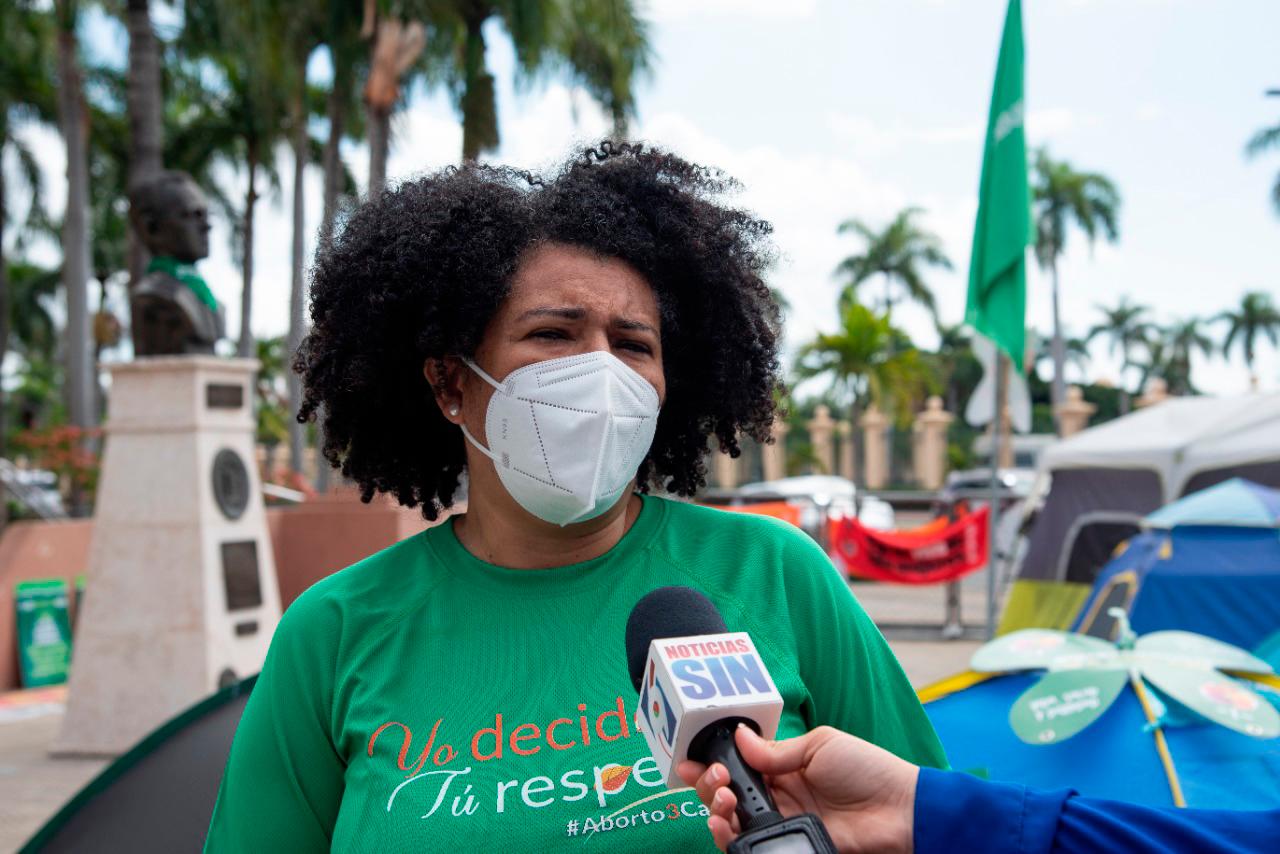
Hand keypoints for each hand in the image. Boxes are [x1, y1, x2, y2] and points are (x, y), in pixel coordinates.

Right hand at [676, 725, 917, 853]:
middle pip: (727, 796)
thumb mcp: (820, 745)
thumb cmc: (868, 770)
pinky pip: (752, 848)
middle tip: (717, 779)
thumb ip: (775, 750)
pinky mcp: (790, 847)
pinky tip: (727, 827)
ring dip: (716, 812)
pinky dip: (731, 839)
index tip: (691, 761)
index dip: (711, 764)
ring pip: (732, 825)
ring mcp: (782, 825)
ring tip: (725, 802)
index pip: (738, 767)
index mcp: (783, 768)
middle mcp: (778, 798)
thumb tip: (739, 738)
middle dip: (710, 786)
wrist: (900, 810)